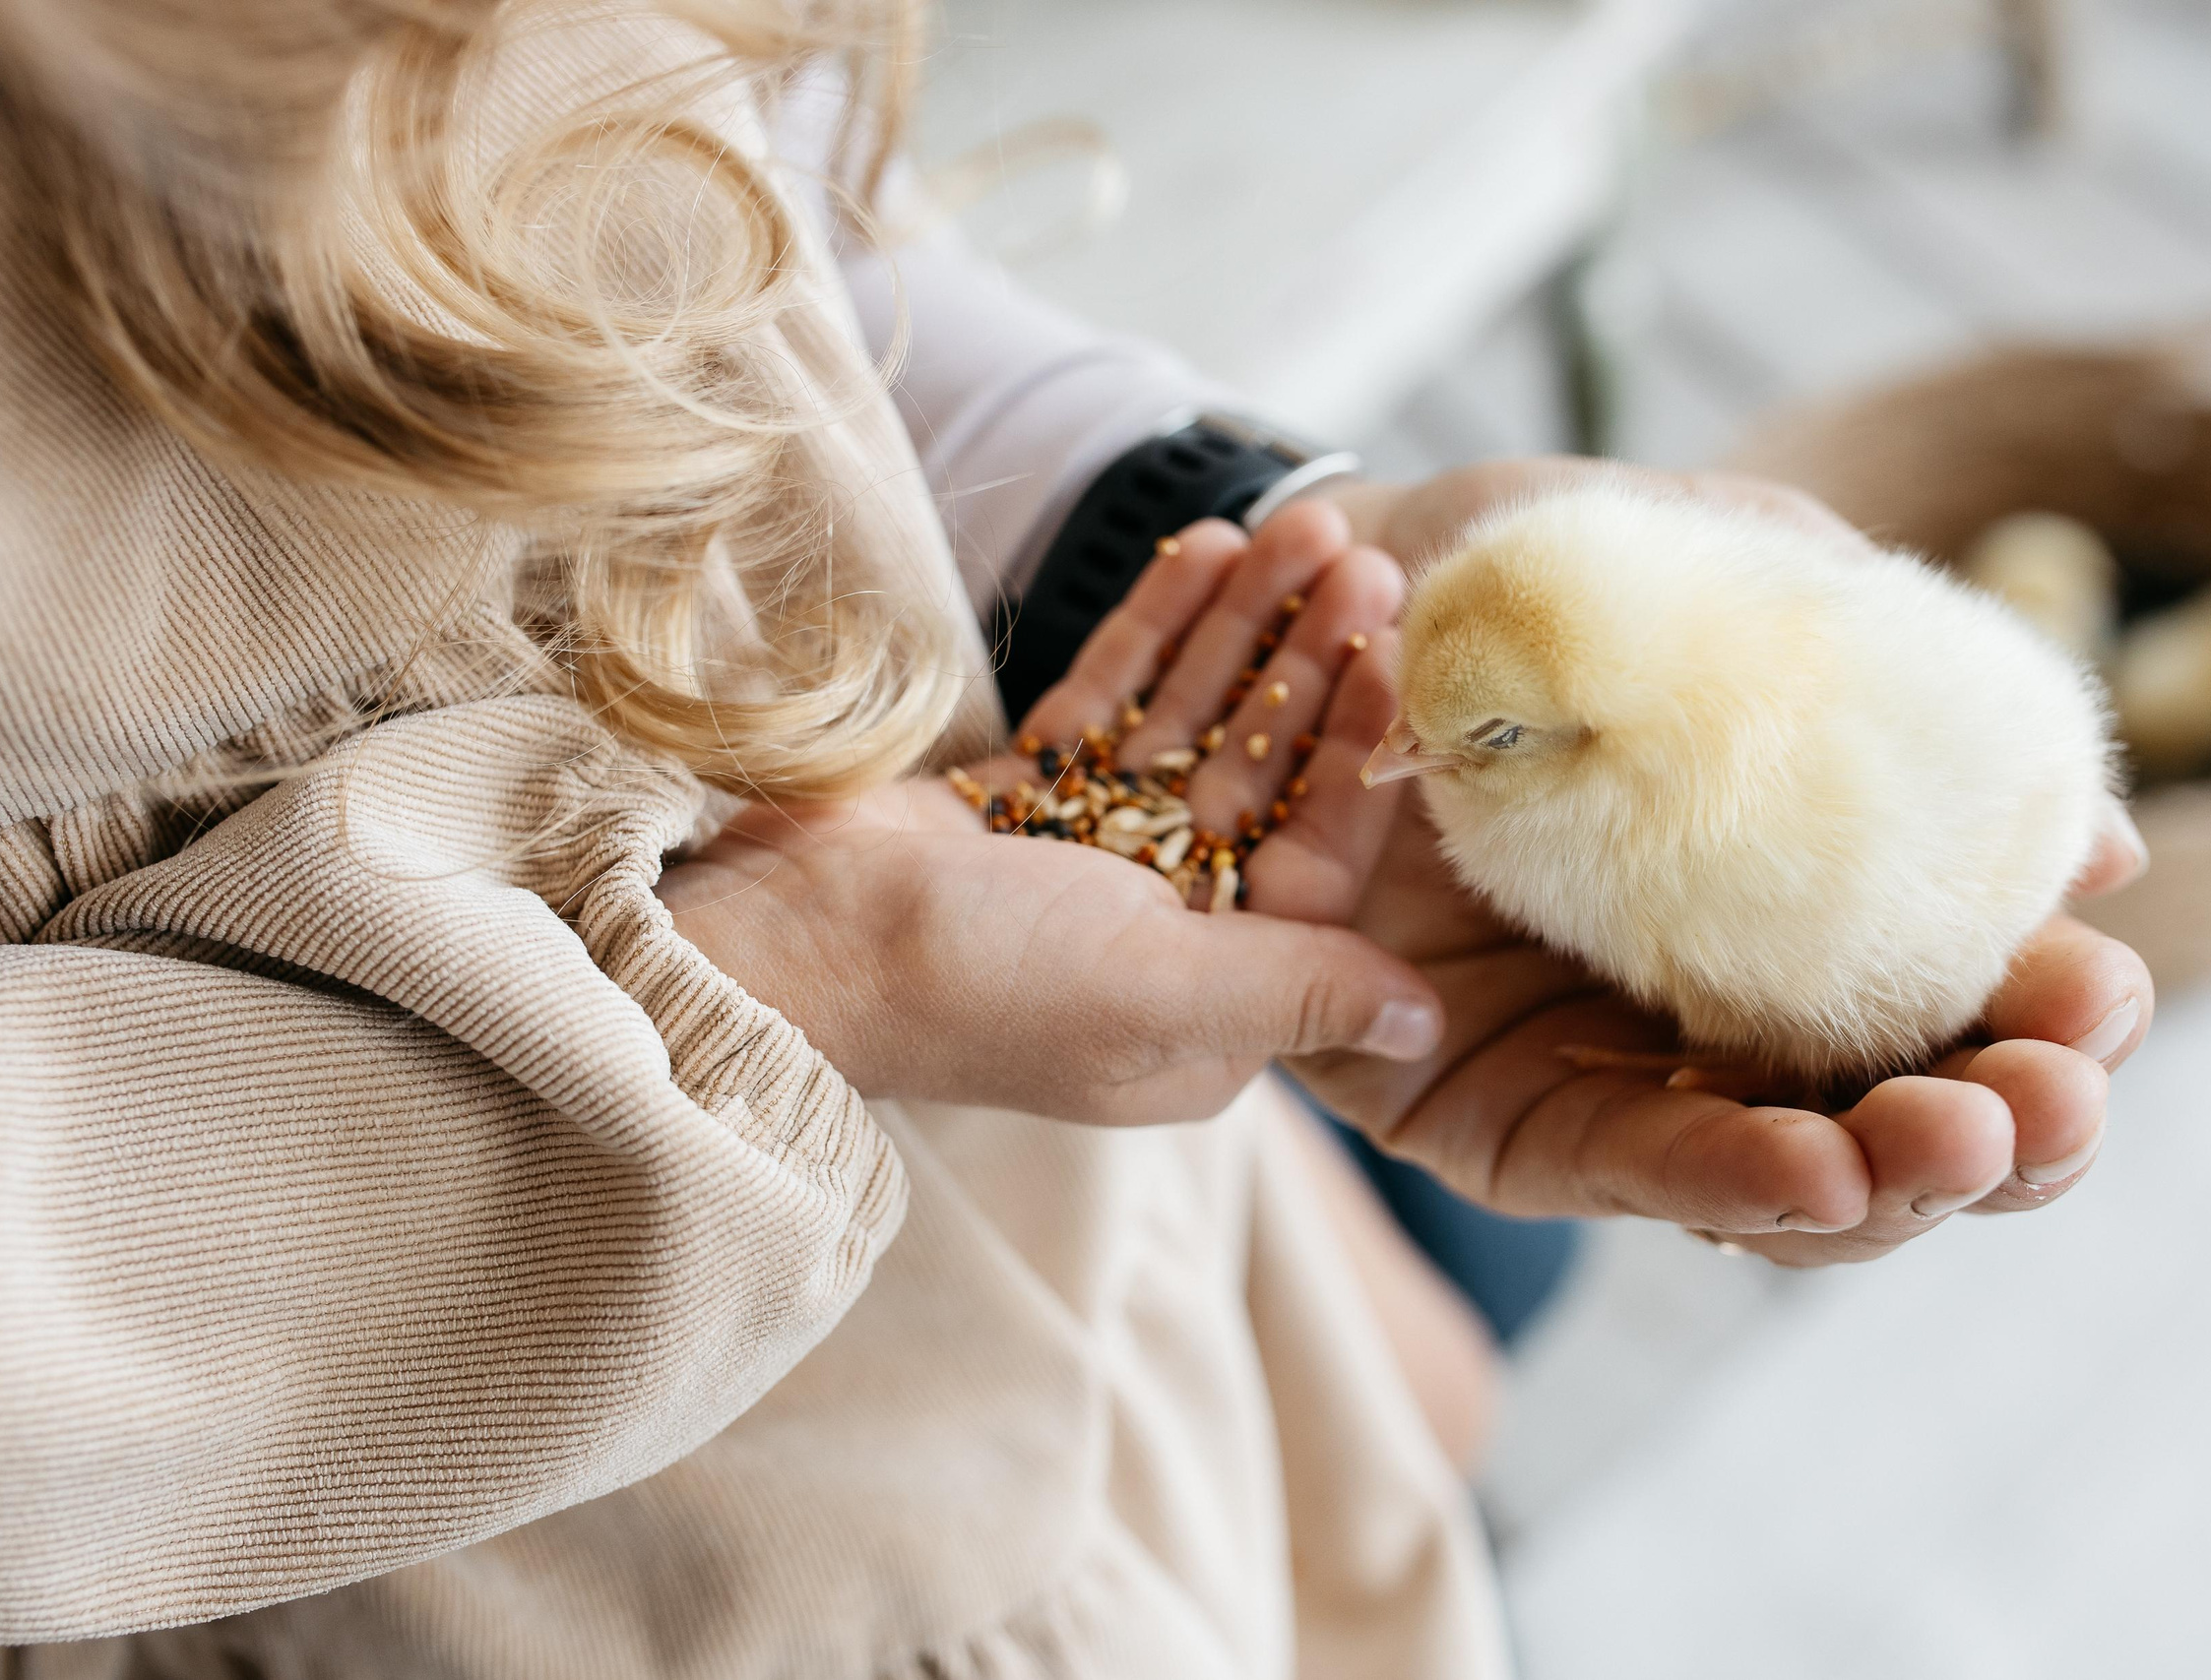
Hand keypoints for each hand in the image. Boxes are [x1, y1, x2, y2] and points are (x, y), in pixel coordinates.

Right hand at [661, 501, 1440, 1123]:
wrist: (783, 944)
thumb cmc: (968, 986)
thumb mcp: (1154, 995)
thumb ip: (1299, 993)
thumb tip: (1426, 1026)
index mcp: (1209, 1003)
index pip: (1316, 860)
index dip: (1356, 749)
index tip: (1392, 645)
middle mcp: (1163, 934)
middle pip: (1264, 776)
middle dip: (1307, 662)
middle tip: (1355, 551)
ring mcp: (1091, 863)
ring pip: (1195, 726)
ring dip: (1244, 627)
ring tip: (1297, 523)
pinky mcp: (1025, 802)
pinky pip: (1114, 704)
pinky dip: (1156, 632)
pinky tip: (1203, 549)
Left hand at [1294, 458, 2153, 1264]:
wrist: (1324, 584)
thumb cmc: (1530, 587)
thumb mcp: (1725, 597)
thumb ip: (1883, 704)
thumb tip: (2095, 858)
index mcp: (1801, 913)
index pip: (1960, 1016)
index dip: (2044, 1028)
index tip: (2087, 996)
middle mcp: (1717, 1012)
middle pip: (1893, 1125)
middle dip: (1998, 1132)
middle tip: (2048, 1098)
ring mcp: (1608, 1072)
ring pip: (1782, 1188)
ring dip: (1885, 1179)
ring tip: (1954, 1139)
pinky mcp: (1486, 1115)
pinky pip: (1614, 1165)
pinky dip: (1719, 1173)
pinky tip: (1809, 1171)